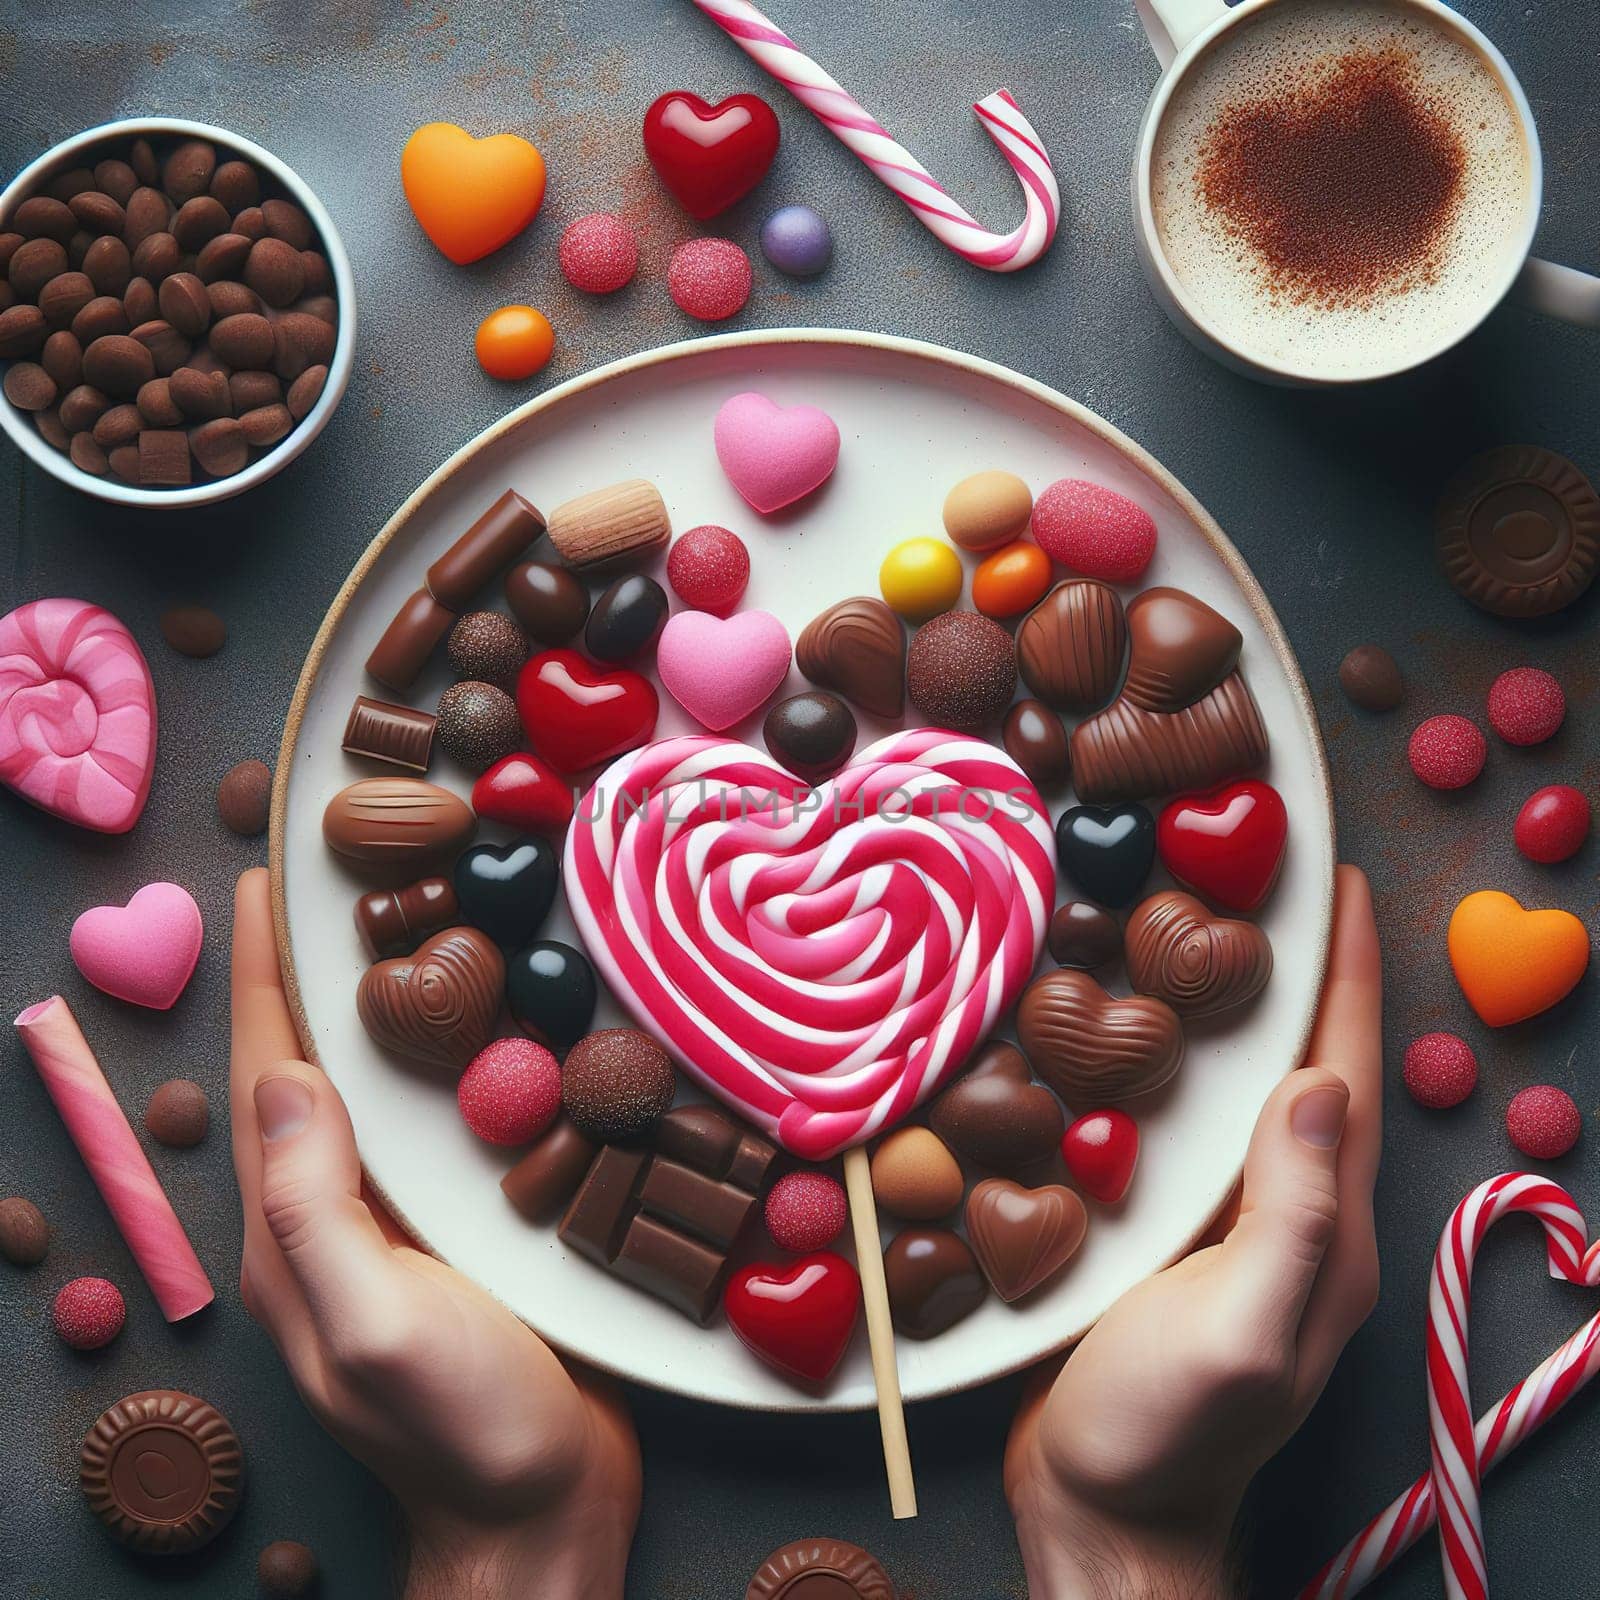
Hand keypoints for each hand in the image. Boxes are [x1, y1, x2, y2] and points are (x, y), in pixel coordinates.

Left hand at [230, 868, 639, 1599]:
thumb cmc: (462, 1426)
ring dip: (388, 1000)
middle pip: (315, 1066)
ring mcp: (399, 1223)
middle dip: (317, 966)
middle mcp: (337, 1213)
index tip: (266, 881)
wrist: (543, 1506)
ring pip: (382, 1087)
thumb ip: (314, 1206)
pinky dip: (453, 1055)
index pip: (266, 1073)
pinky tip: (490, 1021)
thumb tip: (284, 1074)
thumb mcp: (372, 1322)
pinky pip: (442, 1122)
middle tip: (351, 877)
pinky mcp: (463, 1230)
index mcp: (295, 1228)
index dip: (261, 972)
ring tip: (419, 921)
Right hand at [1005, 865, 1381, 1599]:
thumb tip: (1324, 1082)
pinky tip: (1133, 1035)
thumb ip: (1296, 1218)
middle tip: (1260, 886)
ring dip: (1232, 1009)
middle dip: (1297, 972)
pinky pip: (1187, 1128)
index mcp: (1325, 1230)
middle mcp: (1289, 1217)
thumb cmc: (1166, 1430)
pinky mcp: (1171, 1235)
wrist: (1102, 1508)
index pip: (1346, 1073)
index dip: (1349, 976)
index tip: (1342, 887)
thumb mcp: (1241, 1332)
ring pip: (1242, 1093)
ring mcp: (1231, 1228)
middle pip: (1303, 1068)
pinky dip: (1173, 1065)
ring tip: (1197, 931)